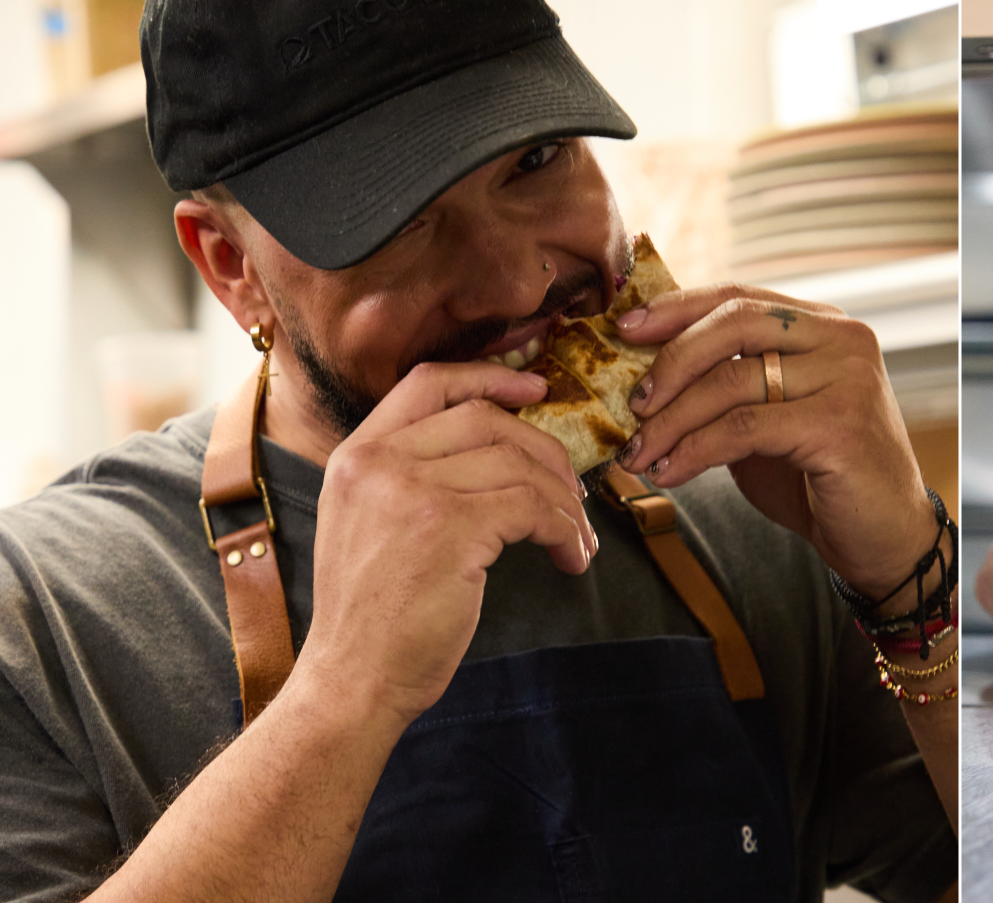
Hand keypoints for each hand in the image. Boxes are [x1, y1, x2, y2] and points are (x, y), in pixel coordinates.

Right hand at [300, 363, 596, 724]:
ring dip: (563, 502)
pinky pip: (533, 508)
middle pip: (487, 419)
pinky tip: (569, 559)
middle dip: (545, 452)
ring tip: (575, 538)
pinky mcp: (449, 529)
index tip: (537, 389)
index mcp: (356, 456)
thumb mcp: (369, 524)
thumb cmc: (373, 616)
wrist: (351, 681)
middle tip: (572, 493)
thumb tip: (496, 449)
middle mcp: (377, 463)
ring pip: (519, 465)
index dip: (490, 377)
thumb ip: (410, 477)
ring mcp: (411, 492)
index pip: (429, 383)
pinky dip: (565, 531)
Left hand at [612, 284, 932, 601]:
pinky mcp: (840, 424)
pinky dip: (696, 450)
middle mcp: (843, 340)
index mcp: (825, 325)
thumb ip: (728, 385)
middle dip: (670, 361)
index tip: (626, 330)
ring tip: (639, 454)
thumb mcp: (769, 417)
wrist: (883, 538)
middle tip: (633, 404)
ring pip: (732, 379)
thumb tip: (645, 374)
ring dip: (672, 419)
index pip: (739, 296)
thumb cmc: (820, 477)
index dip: (677, 309)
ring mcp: (847, 379)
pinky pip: (745, 427)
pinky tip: (672, 471)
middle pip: (734, 322)